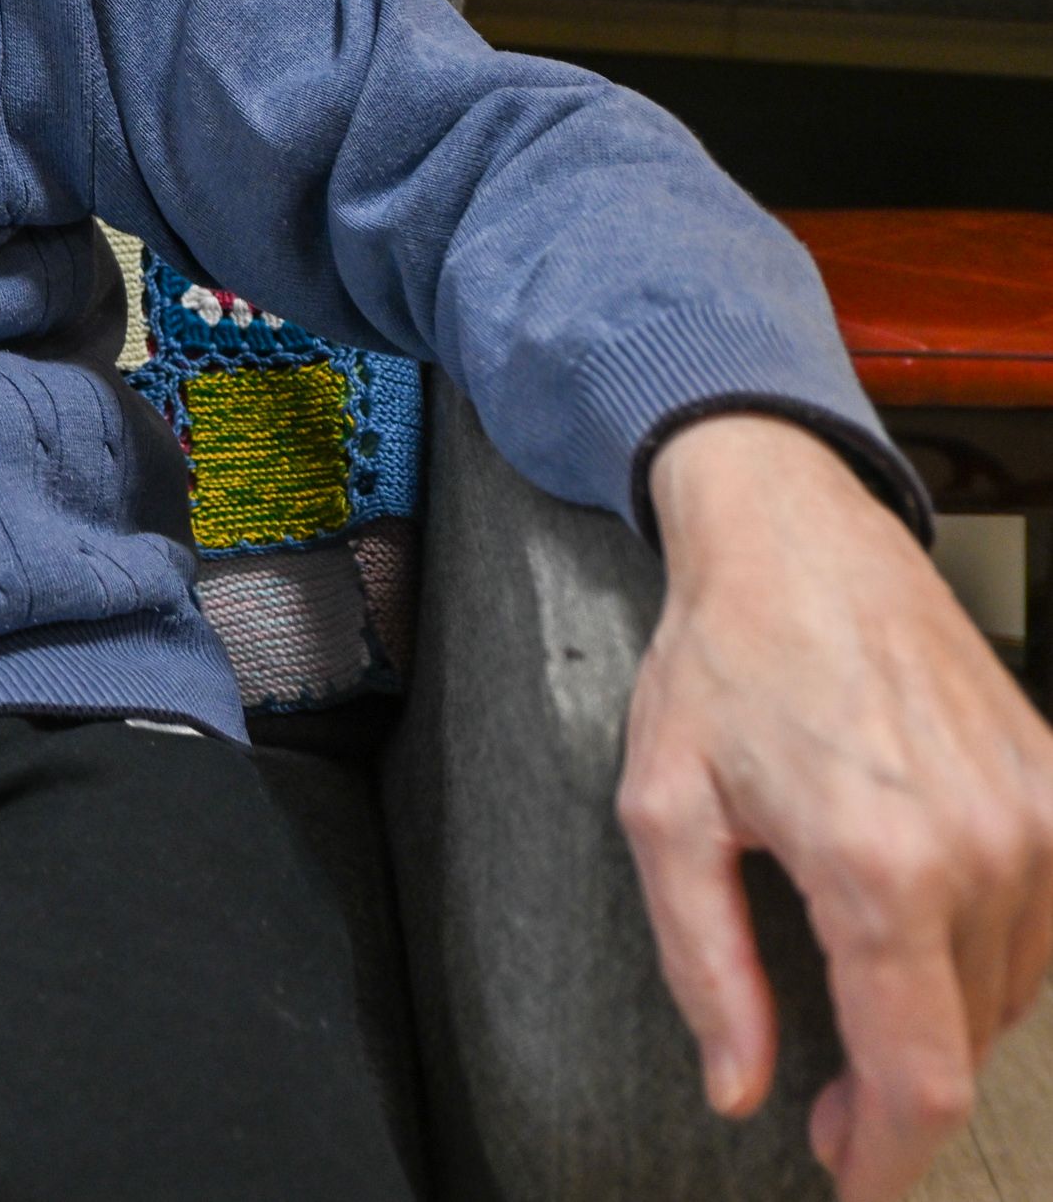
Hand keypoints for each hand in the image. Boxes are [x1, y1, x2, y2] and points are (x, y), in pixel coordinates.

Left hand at [623, 413, 1052, 1200]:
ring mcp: (1041, 820)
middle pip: (963, 1045)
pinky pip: (1045, 929)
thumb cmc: (720, 666)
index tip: (853, 1191)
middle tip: (821, 1110)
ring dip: (937, 1028)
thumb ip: (706, 967)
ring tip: (855, 1011)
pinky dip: (983, 962)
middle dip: (892, 1100)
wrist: (800, 542)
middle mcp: (985, 851)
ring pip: (1009, 997)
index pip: (917, 1076)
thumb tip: (741, 1089)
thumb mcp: (664, 815)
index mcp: (879, 868)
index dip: (888, 1162)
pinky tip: (917, 940)